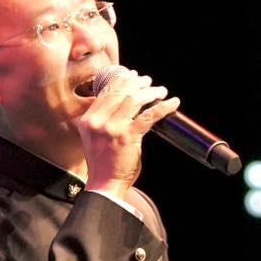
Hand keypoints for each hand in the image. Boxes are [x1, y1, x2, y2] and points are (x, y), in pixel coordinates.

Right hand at [78, 66, 180, 198]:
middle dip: (137, 83)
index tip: (132, 76)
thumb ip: (102, 120)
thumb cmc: (103, 163)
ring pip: (135, 100)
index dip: (121, 80)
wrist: (104, 184)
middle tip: (148, 81)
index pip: (106, 92)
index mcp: (88, 120)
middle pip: (121, 92)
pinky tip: (173, 103)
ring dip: (151, 92)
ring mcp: (112, 128)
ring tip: (160, 91)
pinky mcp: (128, 136)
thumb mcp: (94, 137)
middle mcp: (98, 121)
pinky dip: (163, 107)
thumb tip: (122, 101)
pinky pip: (149, 115)